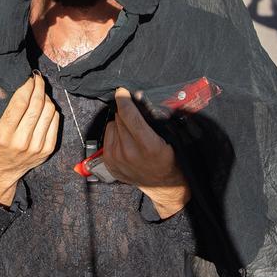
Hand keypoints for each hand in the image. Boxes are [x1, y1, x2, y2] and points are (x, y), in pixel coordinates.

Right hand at [0, 74, 58, 205]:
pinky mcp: (47, 150)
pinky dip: (51, 110)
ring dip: (46, 97)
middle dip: (38, 87)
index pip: (20, 103)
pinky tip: (45, 106)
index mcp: (3, 134)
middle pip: (36, 105)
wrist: (2, 170)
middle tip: (37, 79)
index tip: (29, 77)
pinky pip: (55, 122)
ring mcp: (36, 147)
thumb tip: (3, 86)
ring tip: (40, 92)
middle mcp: (21, 141)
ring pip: (48, 111)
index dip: (26, 86)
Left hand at [101, 88, 189, 218]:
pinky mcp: (109, 163)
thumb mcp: (168, 138)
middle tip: (137, 119)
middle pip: (120, 118)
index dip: (124, 99)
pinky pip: (106, 137)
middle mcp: (129, 153)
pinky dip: (115, 135)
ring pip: (112, 125)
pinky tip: (126, 141)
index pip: (129, 115)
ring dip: (120, 125)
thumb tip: (137, 97)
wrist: (163, 185)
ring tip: (133, 133)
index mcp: (147, 146)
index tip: (122, 91)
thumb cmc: (169, 159)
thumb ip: (152, 119)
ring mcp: (117, 159)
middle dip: (127, 113)